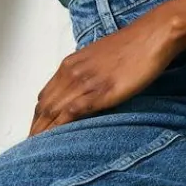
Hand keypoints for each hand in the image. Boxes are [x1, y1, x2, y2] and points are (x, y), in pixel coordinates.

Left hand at [28, 11, 180, 136]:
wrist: (153, 35)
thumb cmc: (134, 45)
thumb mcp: (102, 58)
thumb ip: (89, 73)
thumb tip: (86, 90)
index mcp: (71, 64)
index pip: (45, 95)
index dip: (38, 116)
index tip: (37, 131)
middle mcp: (71, 72)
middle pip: (44, 106)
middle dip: (36, 127)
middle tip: (32, 146)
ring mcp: (84, 82)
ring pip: (52, 111)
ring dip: (43, 131)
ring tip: (37, 150)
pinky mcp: (99, 92)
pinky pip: (71, 113)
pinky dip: (59, 128)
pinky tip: (55, 140)